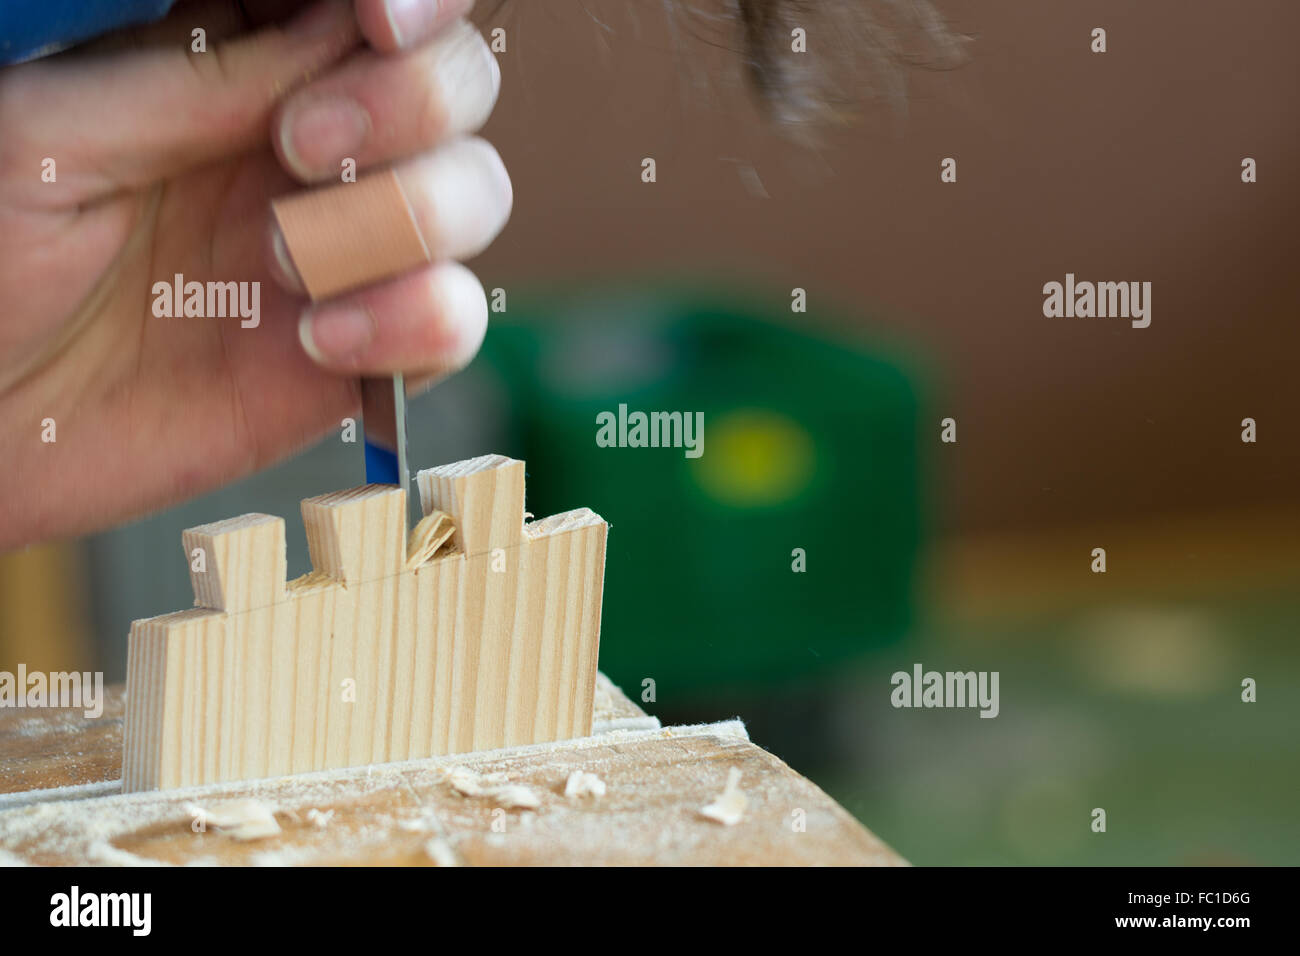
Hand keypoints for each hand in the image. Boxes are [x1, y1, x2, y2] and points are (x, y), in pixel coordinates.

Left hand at [0, 0, 510, 549]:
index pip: (367, 8)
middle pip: (454, 84)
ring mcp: (346, 250)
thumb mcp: (55, 139)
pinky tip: (320, 341)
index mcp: (233, 64)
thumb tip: (337, 31)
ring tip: (285, 264)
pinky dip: (416, 322)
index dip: (415, 3)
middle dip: (411, 106)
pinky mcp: (366, 348)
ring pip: (476, 191)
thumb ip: (199, 83)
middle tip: (303, 147)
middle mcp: (309, 149)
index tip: (381, 21)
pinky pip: (456, 318)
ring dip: (409, 218)